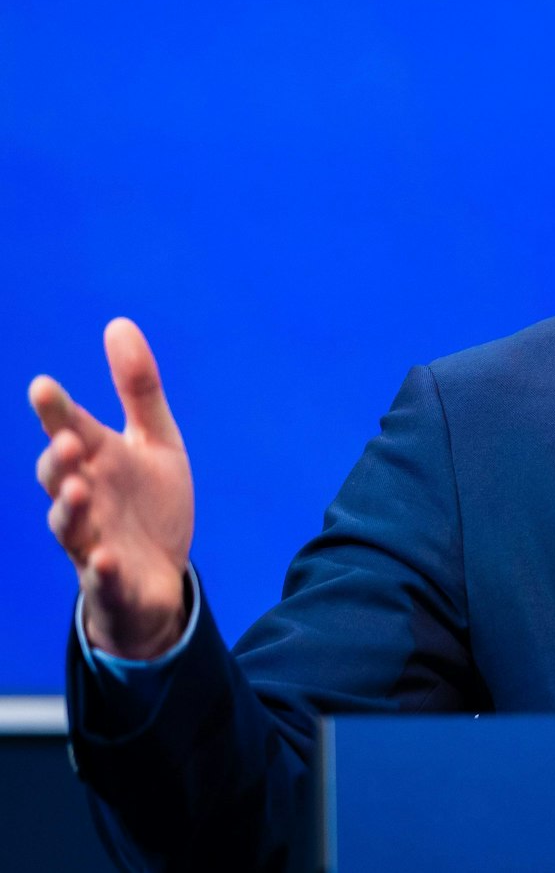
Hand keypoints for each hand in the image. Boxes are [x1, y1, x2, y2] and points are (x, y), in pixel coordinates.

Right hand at [29, 318, 193, 659]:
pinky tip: (105, 557)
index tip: (43, 387)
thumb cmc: (149, 503)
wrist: (161, 575)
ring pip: (70, 526)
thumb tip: (118, 324)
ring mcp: (93, 541)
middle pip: (58, 478)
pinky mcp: (111, 581)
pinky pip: (101, 577)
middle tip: (68, 441)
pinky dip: (101, 568)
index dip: (55, 412)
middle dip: (58, 460)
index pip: (69, 431)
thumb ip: (138, 388)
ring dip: (72, 508)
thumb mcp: (155, 440)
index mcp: (95, 461)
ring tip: (79, 488)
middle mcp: (85, 498)